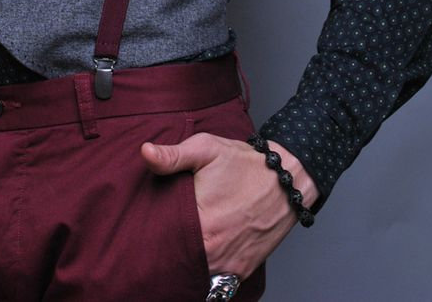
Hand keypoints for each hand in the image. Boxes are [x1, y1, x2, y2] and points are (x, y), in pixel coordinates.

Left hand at [141, 134, 317, 279]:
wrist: (287, 180)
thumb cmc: (245, 163)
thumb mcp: (207, 149)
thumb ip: (173, 155)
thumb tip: (145, 152)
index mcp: (201, 223)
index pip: (162, 241)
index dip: (151, 235)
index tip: (144, 228)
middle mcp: (214, 251)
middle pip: (177, 261)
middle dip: (167, 251)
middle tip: (158, 238)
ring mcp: (229, 265)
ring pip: (196, 274)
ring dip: (186, 264)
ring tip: (176, 248)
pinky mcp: (241, 271)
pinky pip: (216, 283)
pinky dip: (206, 273)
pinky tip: (198, 256)